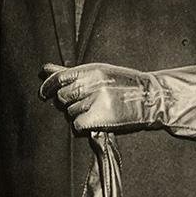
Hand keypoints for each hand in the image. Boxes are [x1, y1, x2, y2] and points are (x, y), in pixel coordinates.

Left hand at [39, 62, 168, 132]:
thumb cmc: (125, 85)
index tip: (43, 94)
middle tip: (81, 103)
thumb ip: (72, 73)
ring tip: (95, 110)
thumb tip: (45, 69)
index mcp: (92, 70)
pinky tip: (95, 121)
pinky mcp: (100, 118)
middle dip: (67, 102)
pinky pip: (78, 125)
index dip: (48, 87)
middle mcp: (93, 84)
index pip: (60, 78)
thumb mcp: (100, 72)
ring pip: (70, 113)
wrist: (152, 98)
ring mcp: (96, 101)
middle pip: (63, 97)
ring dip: (78, 114)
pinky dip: (83, 126)